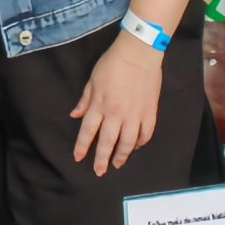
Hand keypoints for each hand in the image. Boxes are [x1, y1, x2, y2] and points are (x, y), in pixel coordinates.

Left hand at [69, 35, 163, 173]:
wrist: (139, 53)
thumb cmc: (112, 64)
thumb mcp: (92, 80)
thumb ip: (84, 100)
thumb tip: (74, 116)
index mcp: (99, 105)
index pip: (88, 132)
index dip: (82, 147)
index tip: (78, 158)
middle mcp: (116, 114)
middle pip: (107, 142)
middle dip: (101, 159)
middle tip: (99, 171)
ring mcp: (135, 114)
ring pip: (128, 142)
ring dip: (122, 155)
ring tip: (117, 164)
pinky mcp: (149, 112)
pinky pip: (145, 134)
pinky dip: (140, 143)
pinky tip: (136, 147)